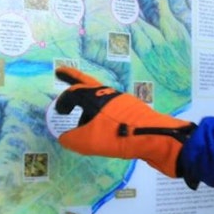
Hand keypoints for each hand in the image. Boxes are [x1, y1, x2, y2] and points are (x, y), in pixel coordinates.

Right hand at [54, 67, 194, 177]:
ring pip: (101, 100)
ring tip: (86, 127)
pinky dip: (104, 117)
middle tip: (62, 71)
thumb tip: (65, 138)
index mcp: (95, 96)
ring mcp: (123, 101)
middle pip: (88, 83)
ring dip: (90, 108)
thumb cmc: (118, 135)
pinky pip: (113, 111)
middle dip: (73, 77)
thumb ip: (73, 139)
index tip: (59, 111)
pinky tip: (105, 132)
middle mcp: (109, 94)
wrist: (154, 137)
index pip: (74, 93)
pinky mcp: (134, 111)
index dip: (63, 101)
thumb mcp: (89, 141)